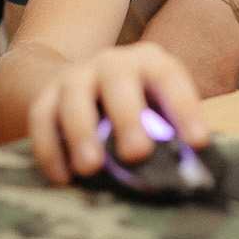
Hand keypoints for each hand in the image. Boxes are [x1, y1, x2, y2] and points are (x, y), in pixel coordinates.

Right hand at [25, 42, 207, 184]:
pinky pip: (42, 118)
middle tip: (137, 154)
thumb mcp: (158, 107)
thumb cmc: (136, 105)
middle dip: (128, 117)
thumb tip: (191, 169)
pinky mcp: (46, 96)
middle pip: (118, 81)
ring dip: (82, 133)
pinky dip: (50, 148)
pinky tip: (62, 177)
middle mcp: (112, 62)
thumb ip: (171, 132)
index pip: (169, 77)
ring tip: (91, 168)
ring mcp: (76, 76)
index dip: (184, 107)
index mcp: (149, 61)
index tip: (196, 142)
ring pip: (75, 98)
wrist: (83, 82)